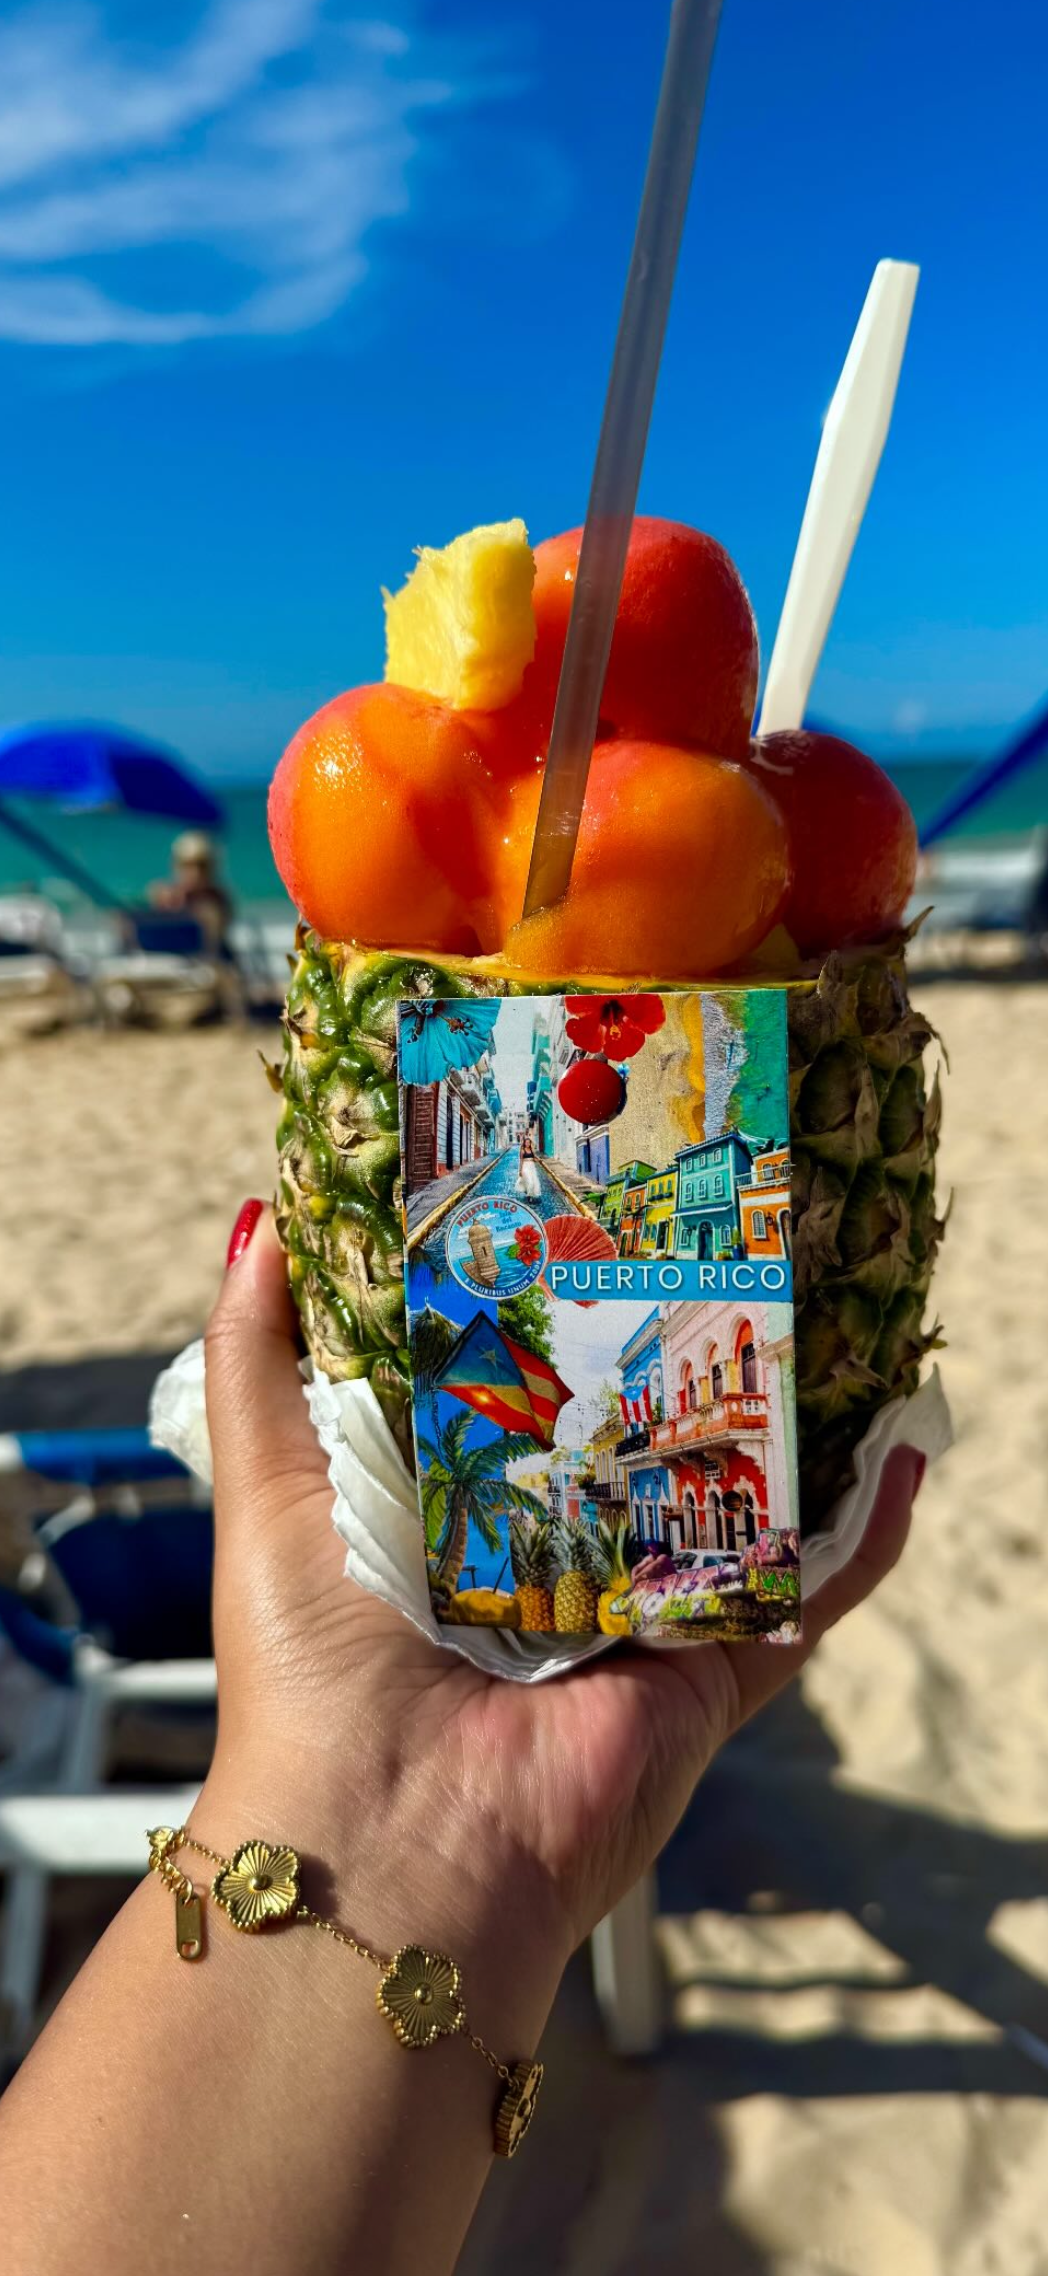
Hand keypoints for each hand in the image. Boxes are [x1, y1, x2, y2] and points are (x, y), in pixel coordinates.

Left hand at [203, 1207, 921, 1988]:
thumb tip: (262, 1216)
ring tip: (831, 1313)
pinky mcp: (710, 1670)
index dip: (554, 1298)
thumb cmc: (314, 1664)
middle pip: (641, 1429)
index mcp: (459, 1503)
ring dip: (787, 1418)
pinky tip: (898, 1452)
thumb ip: (260, 1357)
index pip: (523, 1380)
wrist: (388, 1844)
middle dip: (683, 1345)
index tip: (590, 1196)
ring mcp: (644, 1611)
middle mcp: (559, 1552)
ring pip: (737, 1497)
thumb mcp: (268, 1484)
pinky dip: (862, 1530)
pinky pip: (806, 1591)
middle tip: (730, 1239)